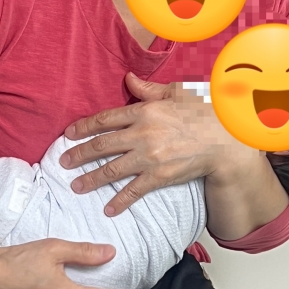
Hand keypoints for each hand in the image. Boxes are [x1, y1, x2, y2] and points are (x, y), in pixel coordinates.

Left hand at [61, 73, 232, 215]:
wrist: (226, 141)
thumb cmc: (204, 114)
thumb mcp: (177, 93)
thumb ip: (150, 89)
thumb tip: (129, 79)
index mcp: (144, 111)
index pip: (105, 119)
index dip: (83, 127)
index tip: (68, 135)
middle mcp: (142, 133)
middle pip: (101, 145)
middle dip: (79, 154)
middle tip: (63, 163)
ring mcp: (149, 156)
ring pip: (111, 169)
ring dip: (91, 179)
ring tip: (76, 186)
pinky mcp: (159, 175)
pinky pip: (134, 190)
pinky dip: (120, 201)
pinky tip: (108, 209)